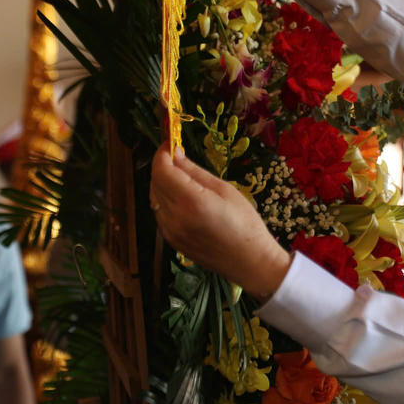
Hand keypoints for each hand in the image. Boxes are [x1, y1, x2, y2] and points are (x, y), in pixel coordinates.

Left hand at [150, 145, 290, 299]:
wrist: (249, 261)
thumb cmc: (245, 222)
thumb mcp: (224, 189)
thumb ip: (194, 171)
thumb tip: (175, 153)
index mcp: (191, 201)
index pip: (162, 169)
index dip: (162, 153)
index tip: (170, 142)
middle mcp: (174, 217)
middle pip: (155, 182)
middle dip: (162, 165)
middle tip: (177, 156)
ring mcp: (170, 231)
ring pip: (154, 198)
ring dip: (162, 183)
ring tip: (182, 177)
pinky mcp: (170, 241)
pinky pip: (160, 213)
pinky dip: (165, 200)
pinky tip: (183, 198)